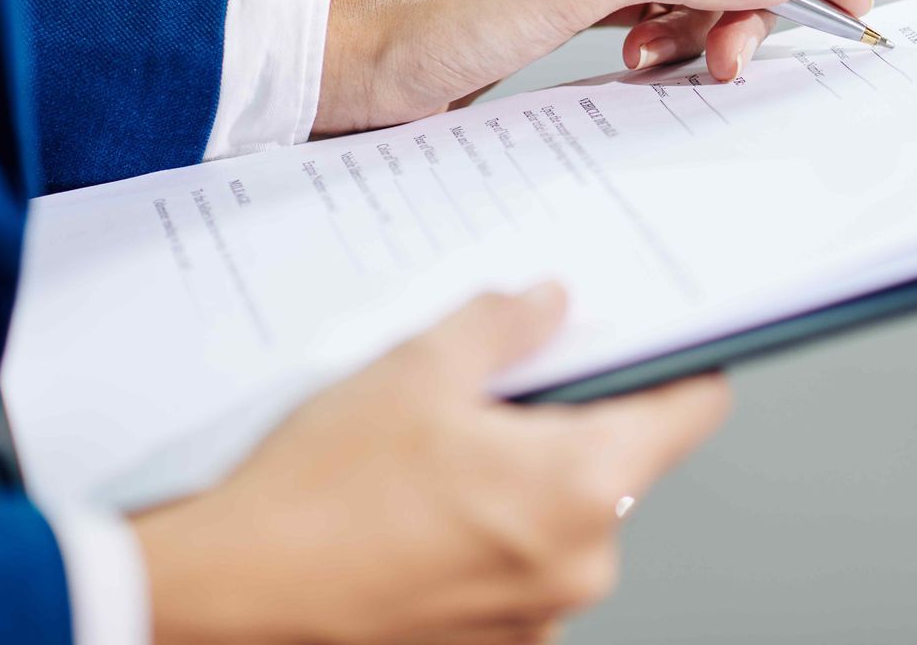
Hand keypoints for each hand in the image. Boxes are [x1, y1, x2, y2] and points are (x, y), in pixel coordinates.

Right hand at [134, 285, 729, 644]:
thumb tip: (551, 303)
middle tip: (496, 392)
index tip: (659, 339)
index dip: (679, 362)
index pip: (692, 408)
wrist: (223, 601)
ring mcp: (537, 619)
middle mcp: (578, 566)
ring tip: (434, 458)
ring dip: (523, 482)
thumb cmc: (312, 501)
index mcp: (581, 488)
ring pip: (564, 518)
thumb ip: (506, 325)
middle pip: (620, 463)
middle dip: (570, 420)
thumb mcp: (415, 370)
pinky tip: (418, 511)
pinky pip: (520, 569)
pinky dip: (488, 534)